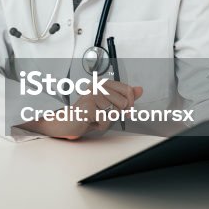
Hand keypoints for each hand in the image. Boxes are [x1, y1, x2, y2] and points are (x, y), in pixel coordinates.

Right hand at [25, 80, 142, 139]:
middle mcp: (98, 85)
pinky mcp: (88, 106)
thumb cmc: (88, 114)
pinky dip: (101, 125)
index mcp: (104, 83)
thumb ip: (126, 96)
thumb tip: (140, 89)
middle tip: (103, 114)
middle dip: (116, 113)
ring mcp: (92, 95)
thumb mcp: (110, 105)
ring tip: (96, 117)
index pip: (128, 90)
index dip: (130, 103)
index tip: (124, 110)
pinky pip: (106, 120)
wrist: (68, 123)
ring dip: (107, 120)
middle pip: (123, 102)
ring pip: (115, 112)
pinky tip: (91, 121)